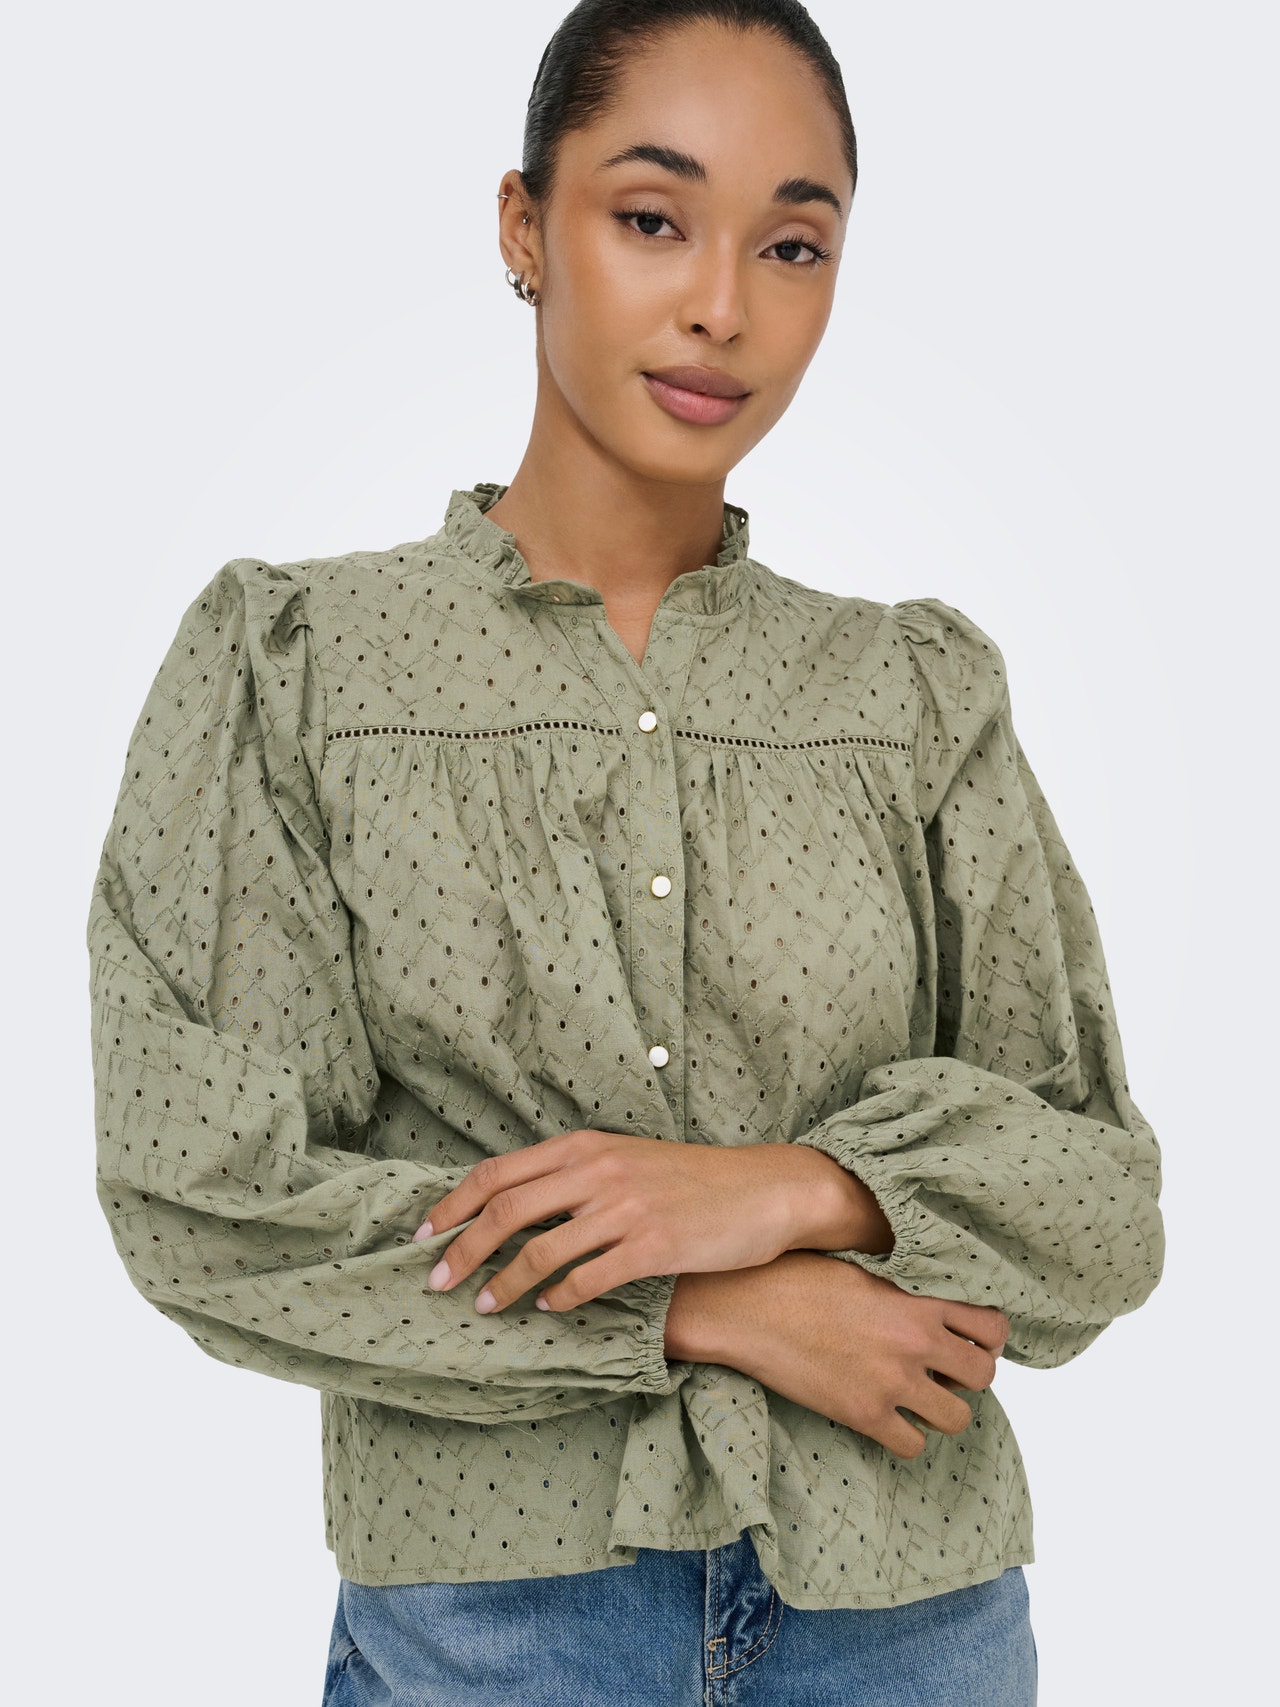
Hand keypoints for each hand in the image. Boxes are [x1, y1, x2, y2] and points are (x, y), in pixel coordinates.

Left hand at [410, 1130, 822, 1314]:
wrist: (764, 1190)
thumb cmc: (691, 1179)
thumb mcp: (626, 1160)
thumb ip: (574, 1176)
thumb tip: (514, 1207)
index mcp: (586, 1146)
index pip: (498, 1173)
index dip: (453, 1205)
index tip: (424, 1235)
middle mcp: (599, 1171)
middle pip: (506, 1210)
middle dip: (462, 1250)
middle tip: (436, 1282)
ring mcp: (625, 1207)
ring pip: (541, 1250)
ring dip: (504, 1284)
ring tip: (484, 1307)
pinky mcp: (653, 1245)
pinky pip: (589, 1279)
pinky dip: (560, 1298)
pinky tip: (548, 1309)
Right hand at [667, 1251, 1010, 1458]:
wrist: (748, 1308)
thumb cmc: (796, 1278)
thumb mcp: (862, 1267)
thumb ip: (903, 1286)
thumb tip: (925, 1295)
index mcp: (917, 1301)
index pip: (992, 1326)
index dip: (989, 1338)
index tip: (973, 1341)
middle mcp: (915, 1342)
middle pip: (984, 1375)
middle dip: (970, 1376)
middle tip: (946, 1373)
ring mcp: (891, 1382)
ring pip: (957, 1417)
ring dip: (943, 1410)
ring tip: (919, 1399)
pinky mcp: (864, 1414)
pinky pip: (913, 1445)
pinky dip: (906, 1438)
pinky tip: (889, 1420)